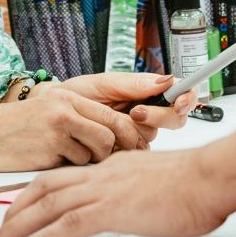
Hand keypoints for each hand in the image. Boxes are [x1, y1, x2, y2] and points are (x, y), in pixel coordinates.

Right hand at [0, 85, 151, 169]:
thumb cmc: (19, 129)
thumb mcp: (50, 111)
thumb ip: (81, 118)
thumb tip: (118, 138)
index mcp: (70, 96)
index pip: (113, 114)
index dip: (131, 134)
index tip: (139, 148)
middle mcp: (66, 108)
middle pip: (111, 133)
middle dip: (117, 152)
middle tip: (115, 163)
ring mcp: (57, 128)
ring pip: (96, 152)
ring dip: (90, 162)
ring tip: (71, 159)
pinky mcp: (48, 150)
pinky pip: (75, 166)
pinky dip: (70, 169)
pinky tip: (53, 163)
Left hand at [0, 149, 227, 236]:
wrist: (210, 178)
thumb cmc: (196, 182)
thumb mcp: (157, 182)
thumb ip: (139, 190)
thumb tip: (138, 204)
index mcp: (113, 166)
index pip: (66, 175)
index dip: (39, 190)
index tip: (23, 204)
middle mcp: (102, 173)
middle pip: (45, 186)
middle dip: (17, 207)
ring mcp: (104, 189)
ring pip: (47, 204)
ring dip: (17, 226)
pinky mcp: (110, 209)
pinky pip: (65, 226)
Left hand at [47, 72, 197, 141]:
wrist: (48, 119)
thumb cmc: (74, 97)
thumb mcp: (103, 84)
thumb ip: (134, 84)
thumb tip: (166, 80)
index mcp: (145, 95)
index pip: (179, 95)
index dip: (187, 98)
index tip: (179, 101)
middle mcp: (145, 116)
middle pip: (173, 120)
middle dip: (157, 116)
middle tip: (135, 112)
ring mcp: (135, 137)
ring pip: (153, 138)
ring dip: (136, 131)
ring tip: (114, 123)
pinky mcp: (123, 156)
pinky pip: (134, 157)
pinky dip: (123, 148)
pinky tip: (109, 142)